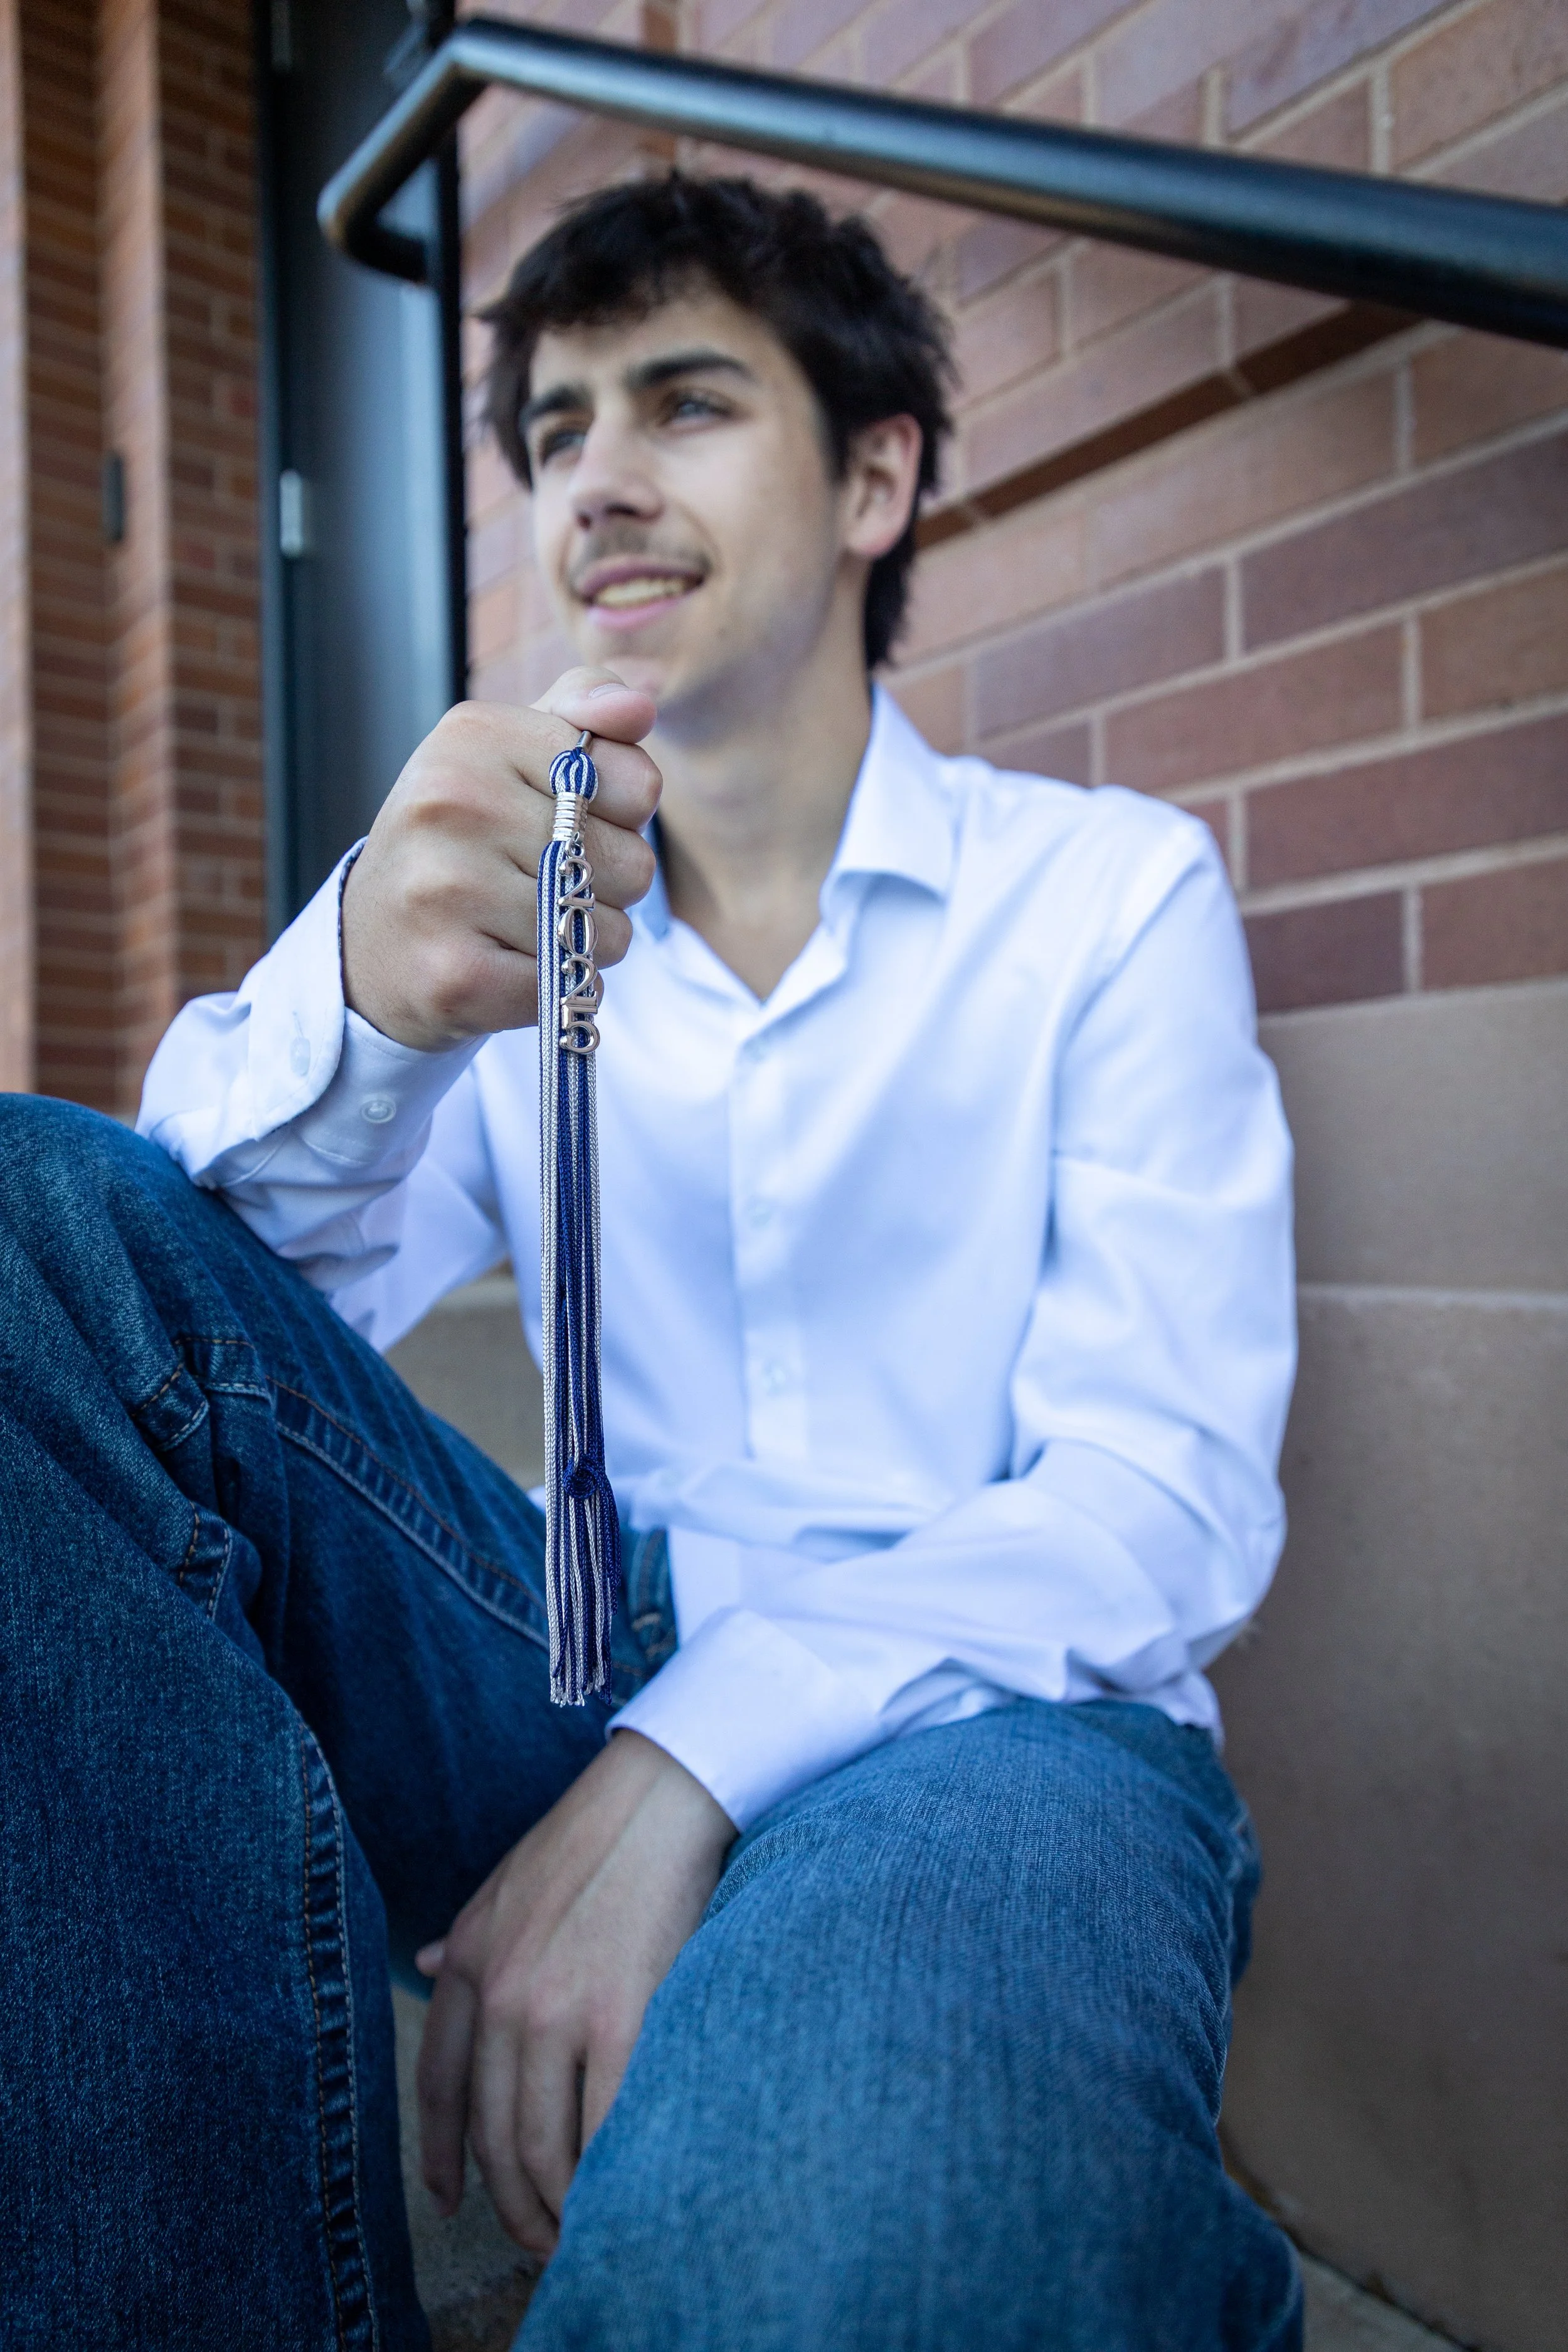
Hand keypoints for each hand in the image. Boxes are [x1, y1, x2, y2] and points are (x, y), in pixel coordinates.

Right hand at [341, 670, 659, 1052]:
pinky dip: (558, 986)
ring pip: (608, 932)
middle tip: (532, 884)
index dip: (620, 818)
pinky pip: (573, 984)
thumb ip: (579, 712)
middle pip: (630, 864)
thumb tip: (637, 706)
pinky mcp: (456, 974)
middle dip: (603, 887)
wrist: (371, 946)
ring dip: (581, 942)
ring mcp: (447, 889)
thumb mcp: (509, 754)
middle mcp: (453, 802)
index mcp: (475, 736)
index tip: (560, 822)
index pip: (637, 785)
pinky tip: (506, 967)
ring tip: (516, 927)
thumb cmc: (463, 842)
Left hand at [415, 1731, 735, 2255]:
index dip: (439, 2156)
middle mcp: (500, 1994)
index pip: (439, 2085)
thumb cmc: (592, 1839)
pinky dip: (606, 2171)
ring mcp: (556, 2010)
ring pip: (542, 2141)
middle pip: (492, 2133)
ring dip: (559, 2200)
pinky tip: (618, 2187)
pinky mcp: (619, 2016)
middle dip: (514, 2202)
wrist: (657, 1799)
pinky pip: (603, 2123)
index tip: (451, 2202)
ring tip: (581, 2225)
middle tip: (540, 2235)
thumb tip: (425, 1959)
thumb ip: (468, 1938)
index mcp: (468, 1961)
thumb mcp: (505, 1884)